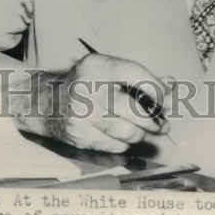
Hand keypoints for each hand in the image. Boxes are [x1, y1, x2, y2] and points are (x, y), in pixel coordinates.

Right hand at [11, 53, 171, 152]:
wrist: (43, 101)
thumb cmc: (84, 82)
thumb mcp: (106, 69)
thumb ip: (138, 77)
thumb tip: (171, 84)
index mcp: (97, 67)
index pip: (136, 74)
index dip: (157, 88)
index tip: (166, 97)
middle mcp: (88, 90)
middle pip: (135, 111)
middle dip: (155, 120)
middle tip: (163, 123)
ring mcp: (82, 116)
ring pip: (128, 133)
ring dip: (141, 134)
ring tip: (144, 130)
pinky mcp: (80, 137)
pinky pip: (115, 147)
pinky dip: (124, 144)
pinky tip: (121, 135)